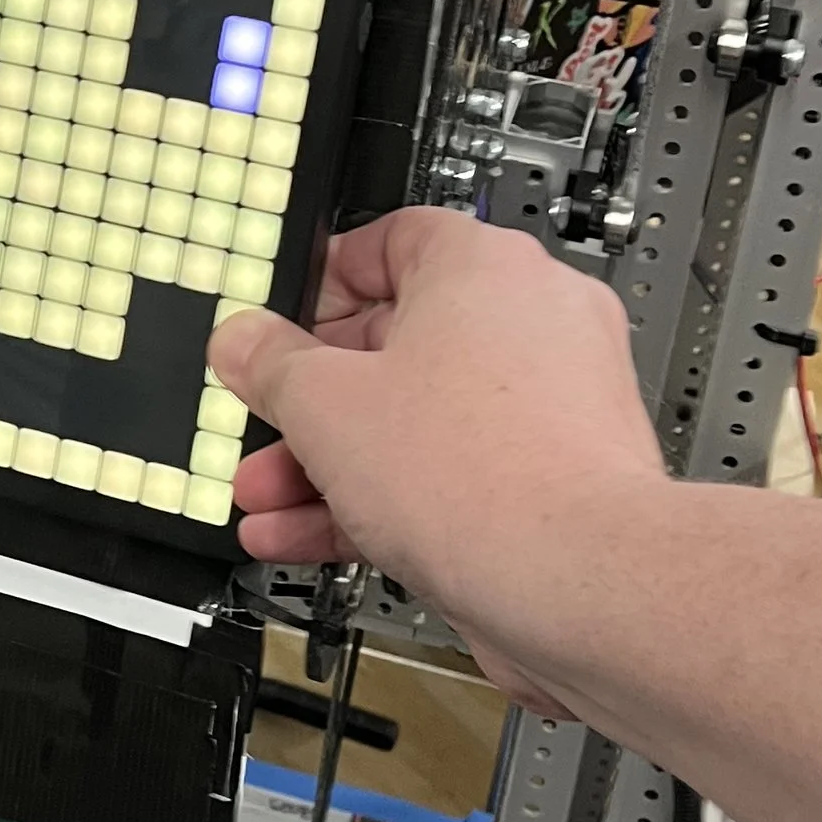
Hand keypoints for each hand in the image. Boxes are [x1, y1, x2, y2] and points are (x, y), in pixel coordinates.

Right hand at [210, 212, 665, 687]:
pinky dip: (385, 498)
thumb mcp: (326, 406)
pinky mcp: (555, 479)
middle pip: (394, 343)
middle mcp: (532, 322)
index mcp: (484, 267)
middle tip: (264, 423)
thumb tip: (243, 342)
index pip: (389, 239)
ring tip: (270, 497)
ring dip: (333, 460)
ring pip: (418, 419)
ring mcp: (552, 404)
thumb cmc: (485, 476)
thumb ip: (270, 364)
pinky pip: (453, 473)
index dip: (320, 284)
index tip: (276, 326)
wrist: (578, 582)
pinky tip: (308, 535)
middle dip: (310, 401)